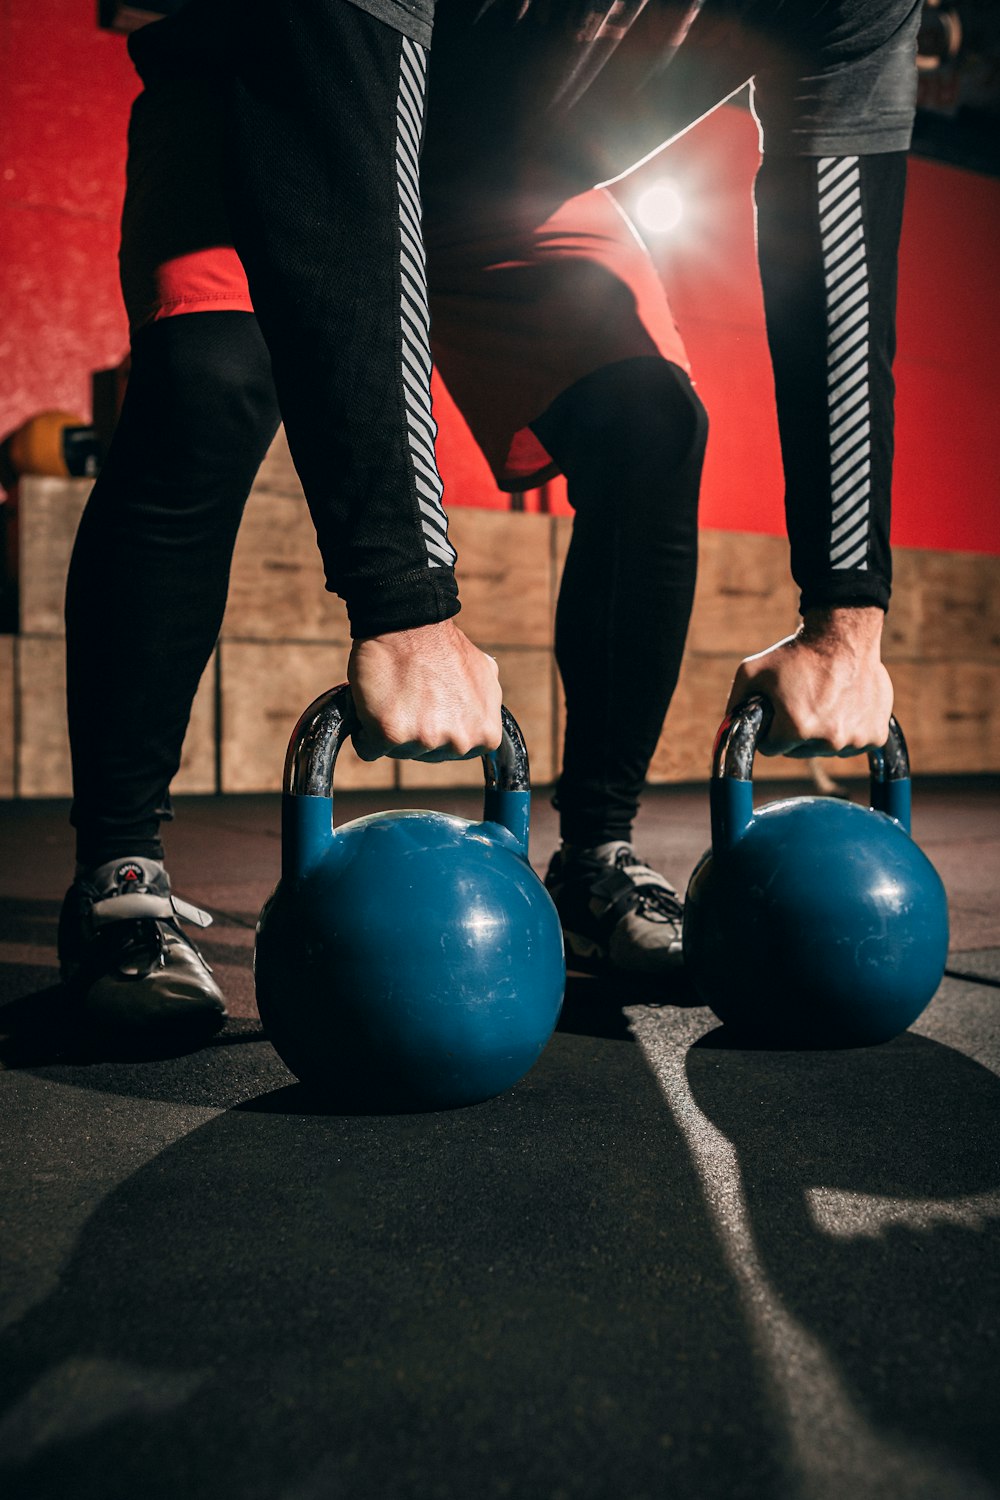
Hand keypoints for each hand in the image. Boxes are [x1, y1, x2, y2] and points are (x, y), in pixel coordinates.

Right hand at [347, 619, 502, 761]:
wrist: (408, 621)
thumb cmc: (441, 646)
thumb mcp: (484, 676)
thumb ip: (484, 706)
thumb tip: (482, 717)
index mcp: (485, 735)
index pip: (453, 752)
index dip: (439, 727)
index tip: (432, 705)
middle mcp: (460, 742)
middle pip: (425, 755)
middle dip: (415, 730)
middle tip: (412, 696)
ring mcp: (426, 740)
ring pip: (398, 752)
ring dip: (391, 728)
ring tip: (396, 694)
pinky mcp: (390, 734)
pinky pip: (369, 749)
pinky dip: (365, 732)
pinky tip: (375, 705)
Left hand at [726, 607, 892, 756]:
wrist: (844, 636)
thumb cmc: (796, 654)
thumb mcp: (752, 672)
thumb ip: (736, 703)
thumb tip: (727, 728)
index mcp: (795, 727)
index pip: (772, 748)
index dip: (771, 730)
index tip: (778, 712)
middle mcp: (827, 739)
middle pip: (800, 751)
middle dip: (797, 731)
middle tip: (803, 701)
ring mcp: (854, 740)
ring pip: (827, 749)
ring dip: (823, 732)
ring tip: (825, 700)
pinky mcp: (875, 736)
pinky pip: (854, 745)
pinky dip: (849, 730)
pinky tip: (845, 705)